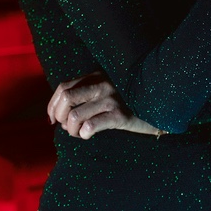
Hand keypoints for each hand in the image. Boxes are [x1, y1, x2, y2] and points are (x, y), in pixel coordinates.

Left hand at [47, 71, 163, 138]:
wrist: (158, 107)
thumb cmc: (127, 102)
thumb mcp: (107, 90)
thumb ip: (86, 93)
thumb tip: (58, 115)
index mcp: (96, 76)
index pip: (63, 88)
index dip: (52, 106)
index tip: (52, 119)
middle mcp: (102, 84)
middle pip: (65, 98)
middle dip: (59, 117)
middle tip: (67, 127)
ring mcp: (111, 99)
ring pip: (74, 116)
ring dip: (71, 130)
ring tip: (80, 133)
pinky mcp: (120, 115)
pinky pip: (91, 126)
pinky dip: (84, 133)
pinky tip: (89, 135)